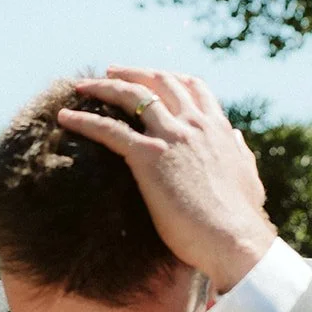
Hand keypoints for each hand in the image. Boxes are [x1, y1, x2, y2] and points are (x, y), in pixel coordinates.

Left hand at [57, 66, 277, 293]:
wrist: (234, 239)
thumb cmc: (240, 219)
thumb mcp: (247, 176)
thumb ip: (239, 152)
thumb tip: (235, 135)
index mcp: (217, 128)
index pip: (192, 88)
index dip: (168, 78)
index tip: (151, 77)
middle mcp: (194, 124)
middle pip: (159, 82)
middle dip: (133, 73)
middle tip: (110, 72)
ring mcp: (172, 137)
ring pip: (131, 96)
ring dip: (103, 87)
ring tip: (82, 86)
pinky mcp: (149, 156)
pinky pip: (108, 130)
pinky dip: (84, 120)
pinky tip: (64, 117)